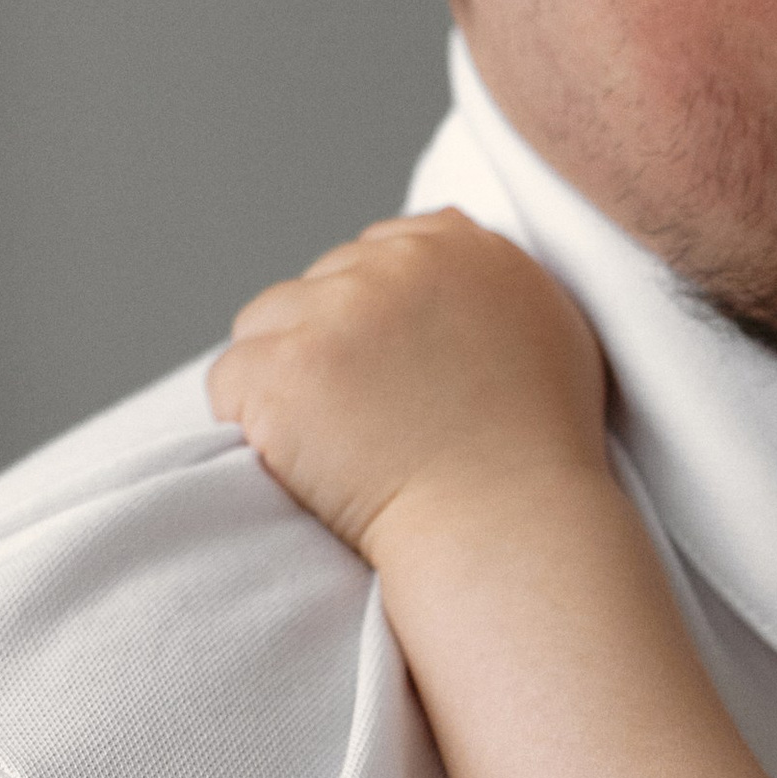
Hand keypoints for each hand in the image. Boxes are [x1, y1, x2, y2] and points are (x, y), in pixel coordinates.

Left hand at [210, 210, 609, 562]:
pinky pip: (228, 385)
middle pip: (316, 286)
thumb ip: (488, 287)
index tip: (392, 380)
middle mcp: (398, 265)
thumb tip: (436, 277)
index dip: (372, 322)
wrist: (507, 529)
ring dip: (284, 380)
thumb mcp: (547, 336)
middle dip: (329, 350)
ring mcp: (335, 313)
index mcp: (464, 249)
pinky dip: (253, 428)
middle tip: (372, 426)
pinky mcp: (282, 370)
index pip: (376, 252)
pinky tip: (309, 466)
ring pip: (263, 326)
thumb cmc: (534, 459)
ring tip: (337, 446)